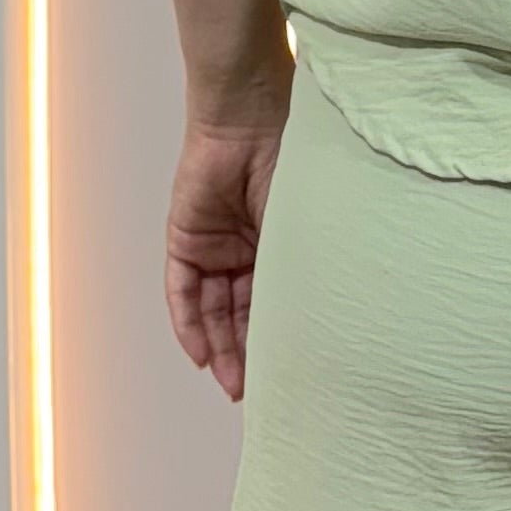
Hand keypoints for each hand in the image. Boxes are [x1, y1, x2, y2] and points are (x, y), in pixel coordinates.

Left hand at [166, 89, 286, 400]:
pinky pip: (183, 292)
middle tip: (256, 394)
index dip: (278, 340)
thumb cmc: (292, 159)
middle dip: (248, 355)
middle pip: (243, 314)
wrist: (249, 116)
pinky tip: (202, 355)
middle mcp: (247, 249)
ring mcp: (214, 246)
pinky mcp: (184, 239)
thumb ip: (306, 267)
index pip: (274, 302)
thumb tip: (328, 319)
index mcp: (280, 244)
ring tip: (233, 384)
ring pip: (213, 310)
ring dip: (221, 348)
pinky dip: (190, 324)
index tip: (289, 377)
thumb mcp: (304, 225)